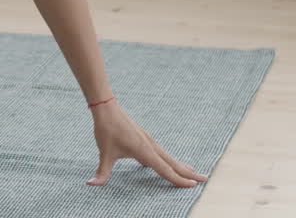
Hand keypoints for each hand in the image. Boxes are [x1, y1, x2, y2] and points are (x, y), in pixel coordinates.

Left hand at [87, 99, 207, 187]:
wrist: (107, 108)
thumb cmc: (106, 130)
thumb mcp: (104, 153)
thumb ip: (102, 172)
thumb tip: (91, 184)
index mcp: (144, 152)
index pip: (165, 170)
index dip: (178, 180)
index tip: (193, 186)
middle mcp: (151, 146)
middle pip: (173, 163)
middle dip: (189, 173)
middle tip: (204, 180)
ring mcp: (149, 141)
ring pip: (168, 157)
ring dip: (180, 165)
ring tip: (192, 172)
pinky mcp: (145, 138)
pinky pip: (161, 152)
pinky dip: (168, 159)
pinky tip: (167, 163)